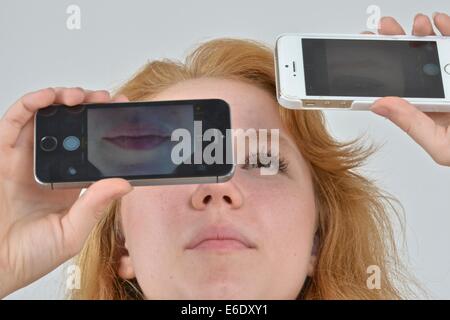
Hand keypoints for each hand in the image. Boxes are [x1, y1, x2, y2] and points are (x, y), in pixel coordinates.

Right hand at [0, 87, 133, 297]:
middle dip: (86, 106)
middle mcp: (48, 165)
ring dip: (61, 99)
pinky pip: (14, 123)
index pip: (89, 146)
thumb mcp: (72, 232)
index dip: (103, 127)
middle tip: (103, 99)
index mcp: (69, 182)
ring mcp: (25, 158)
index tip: (121, 112)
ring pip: (43, 117)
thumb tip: (123, 183)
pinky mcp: (3, 156)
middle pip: (68, 125)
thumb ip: (95, 206)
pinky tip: (48, 98)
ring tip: (80, 96)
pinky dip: (30, 105)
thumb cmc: (30, 254)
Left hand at [368, 13, 449, 165]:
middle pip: (411, 64)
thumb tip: (379, 105)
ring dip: (422, 34)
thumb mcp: (440, 143)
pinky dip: (448, 30)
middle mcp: (437, 92)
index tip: (366, 54)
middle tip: (383, 31)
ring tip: (416, 25)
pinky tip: (439, 23)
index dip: (380, 71)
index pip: (396, 88)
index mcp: (422, 112)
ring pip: (433, 50)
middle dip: (396, 44)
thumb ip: (410, 124)